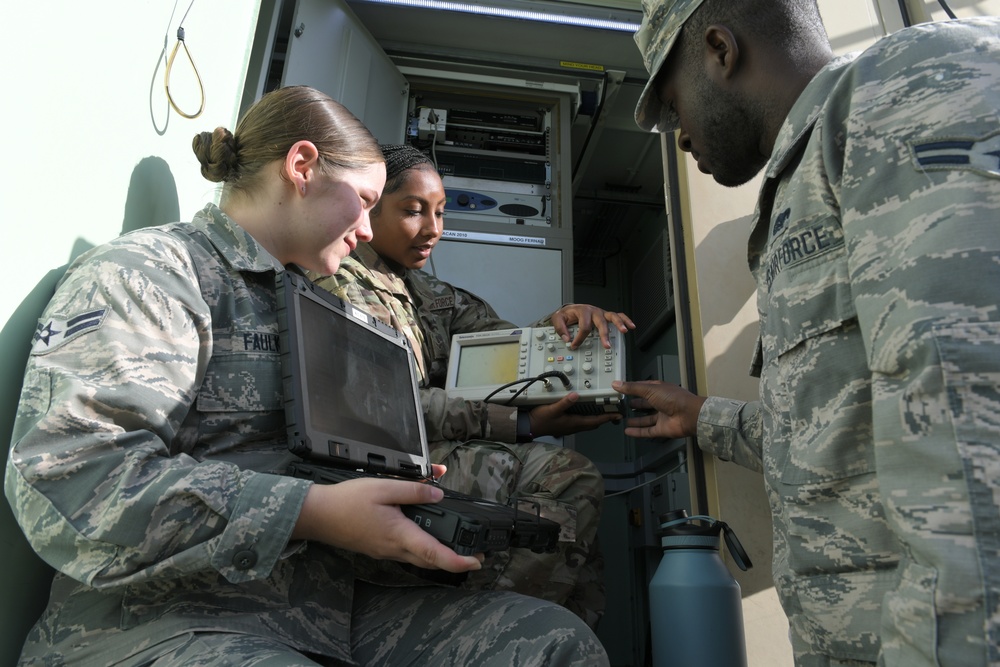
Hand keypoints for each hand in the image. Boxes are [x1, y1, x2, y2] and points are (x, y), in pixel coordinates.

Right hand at [292, 471, 482, 572]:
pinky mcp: (378, 547)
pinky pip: (406, 552)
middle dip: (455, 560)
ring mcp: (385, 551)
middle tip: (474, 554)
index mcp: (399, 534)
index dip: (458, 560)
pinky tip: (424, 534)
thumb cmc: (347, 501)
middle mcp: (394, 548)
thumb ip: (414, 490)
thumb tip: (438, 494)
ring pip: (418, 558)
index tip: (476, 561)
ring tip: (455, 546)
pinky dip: (422, 548)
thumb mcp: (384, 487)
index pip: (435, 553)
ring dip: (438, 555)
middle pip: (430, 560)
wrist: (317, 515)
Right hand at [528, 391, 621, 437]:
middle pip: (594, 424)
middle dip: (604, 419)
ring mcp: (570, 427)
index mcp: (574, 423)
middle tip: (613, 413)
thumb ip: (565, 402)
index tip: (618, 415)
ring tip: (603, 412)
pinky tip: (585, 413)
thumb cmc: (541, 419)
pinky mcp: (565, 425)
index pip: (595, 421)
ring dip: (596, 419)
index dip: (607, 418)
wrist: (529, 426)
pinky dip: (587, 418)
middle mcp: (574, 426)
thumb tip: (576, 394)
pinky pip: (581, 423)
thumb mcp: (552, 408)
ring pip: (588, 424)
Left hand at [549, 304, 634, 349]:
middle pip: (600, 322)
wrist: (571, 309)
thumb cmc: (567, 314)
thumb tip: (567, 338)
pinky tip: (631, 326)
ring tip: (625, 331)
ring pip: (612, 317)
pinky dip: (625, 320)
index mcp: (582, 311)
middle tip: (606, 345)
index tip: (575, 345)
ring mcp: (601, 313)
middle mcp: (594, 311)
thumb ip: (560, 328)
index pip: (584, 326)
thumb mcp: (558, 318)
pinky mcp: (606, 316)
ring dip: (619, 324)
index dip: (579, 338)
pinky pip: (618, 316)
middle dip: (604, 334)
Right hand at [611, 380, 704, 439]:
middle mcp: (662, 403)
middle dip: (636, 404)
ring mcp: (662, 417)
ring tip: (625, 419)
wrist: (689, 415)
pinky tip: (628, 432)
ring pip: (647, 419)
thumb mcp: (649, 390)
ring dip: (636, 420)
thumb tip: (616, 384)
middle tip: (625, 405)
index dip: (634, 388)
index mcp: (660, 390)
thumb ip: (632, 388)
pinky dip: (638, 432)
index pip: (645, 387)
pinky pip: (648, 431)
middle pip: (646, 404)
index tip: (622, 389)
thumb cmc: (673, 398)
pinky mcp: (662, 429)